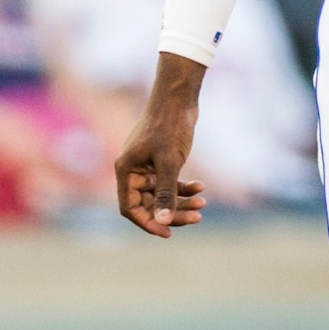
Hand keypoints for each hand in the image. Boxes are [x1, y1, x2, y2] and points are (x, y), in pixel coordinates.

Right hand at [115, 54, 206, 238]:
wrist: (178, 97)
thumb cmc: (169, 125)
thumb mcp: (169, 162)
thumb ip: (166, 193)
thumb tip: (164, 222)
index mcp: (125, 171)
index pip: (130, 208)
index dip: (148, 223)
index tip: (168, 233)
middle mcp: (132, 170)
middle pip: (148, 204)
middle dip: (172, 212)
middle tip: (197, 217)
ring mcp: (147, 166)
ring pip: (161, 194)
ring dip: (181, 201)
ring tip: (203, 203)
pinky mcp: (160, 160)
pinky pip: (170, 182)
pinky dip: (184, 187)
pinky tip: (201, 188)